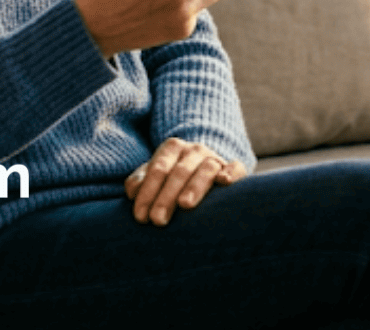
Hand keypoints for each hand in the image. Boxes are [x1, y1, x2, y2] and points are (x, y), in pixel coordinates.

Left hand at [125, 137, 247, 224]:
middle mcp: (194, 150)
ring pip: (206, 168)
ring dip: (195, 186)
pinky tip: (224, 182)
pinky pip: (236, 167)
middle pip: (179, 171)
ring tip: (185, 205)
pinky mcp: (234, 168)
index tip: (141, 217)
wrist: (202, 171)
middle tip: (157, 220)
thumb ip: (141, 182)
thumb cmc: (171, 180)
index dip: (148, 193)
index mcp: (172, 148)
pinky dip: (231, 172)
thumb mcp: (154, 177)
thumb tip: (133, 191)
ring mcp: (215, 157)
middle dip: (166, 196)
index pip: (158, 169)